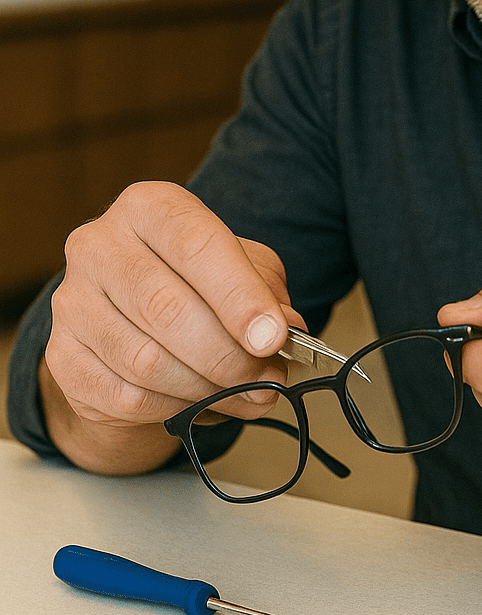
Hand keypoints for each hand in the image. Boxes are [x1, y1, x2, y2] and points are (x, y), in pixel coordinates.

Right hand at [43, 182, 302, 472]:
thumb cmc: (195, 287)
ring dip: (210, 388)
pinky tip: (203, 402)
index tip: (274, 337)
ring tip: (248, 393)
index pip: (195, 245)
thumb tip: (285, 327)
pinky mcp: (64, 359)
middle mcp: (98, 246)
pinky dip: (178, 407)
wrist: (132, 327)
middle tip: (270, 377)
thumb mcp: (242, 269)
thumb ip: (266, 291)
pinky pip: (129, 396)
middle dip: (231, 354)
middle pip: (168, 308)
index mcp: (148, 207)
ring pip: (148, 361)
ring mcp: (72, 303)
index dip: (239, 296)